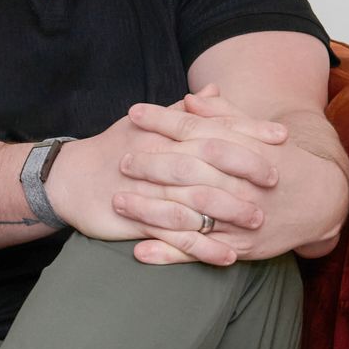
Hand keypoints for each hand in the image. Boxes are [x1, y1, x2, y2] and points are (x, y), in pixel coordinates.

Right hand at [46, 92, 281, 260]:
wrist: (68, 179)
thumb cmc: (113, 148)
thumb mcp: (144, 124)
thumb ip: (182, 112)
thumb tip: (211, 92)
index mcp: (162, 133)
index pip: (212, 128)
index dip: (247, 131)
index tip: (280, 137)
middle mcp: (157, 158)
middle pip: (207, 161)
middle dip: (244, 170)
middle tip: (276, 180)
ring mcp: (148, 190)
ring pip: (194, 200)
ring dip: (228, 212)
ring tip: (258, 221)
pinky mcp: (138, 220)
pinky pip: (175, 236)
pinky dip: (202, 247)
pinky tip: (229, 255)